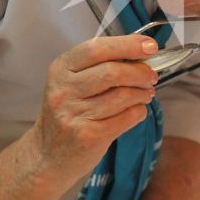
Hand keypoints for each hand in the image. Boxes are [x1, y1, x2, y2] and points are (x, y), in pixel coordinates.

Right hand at [32, 34, 158, 182]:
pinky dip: (139, 111)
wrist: (49, 154)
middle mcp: (64, 90)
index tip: (149, 46)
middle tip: (151, 76)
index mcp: (61, 69)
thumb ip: (100, 66)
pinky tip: (136, 111)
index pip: (96, 48)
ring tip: (145, 94)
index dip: (127, 45)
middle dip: (140, 72)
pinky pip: (127, 117)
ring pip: (123, 95)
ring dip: (142, 93)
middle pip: (112, 72)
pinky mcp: (89, 135)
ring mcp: (75, 114)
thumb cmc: (68, 114)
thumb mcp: (72, 83)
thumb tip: (141, 54)